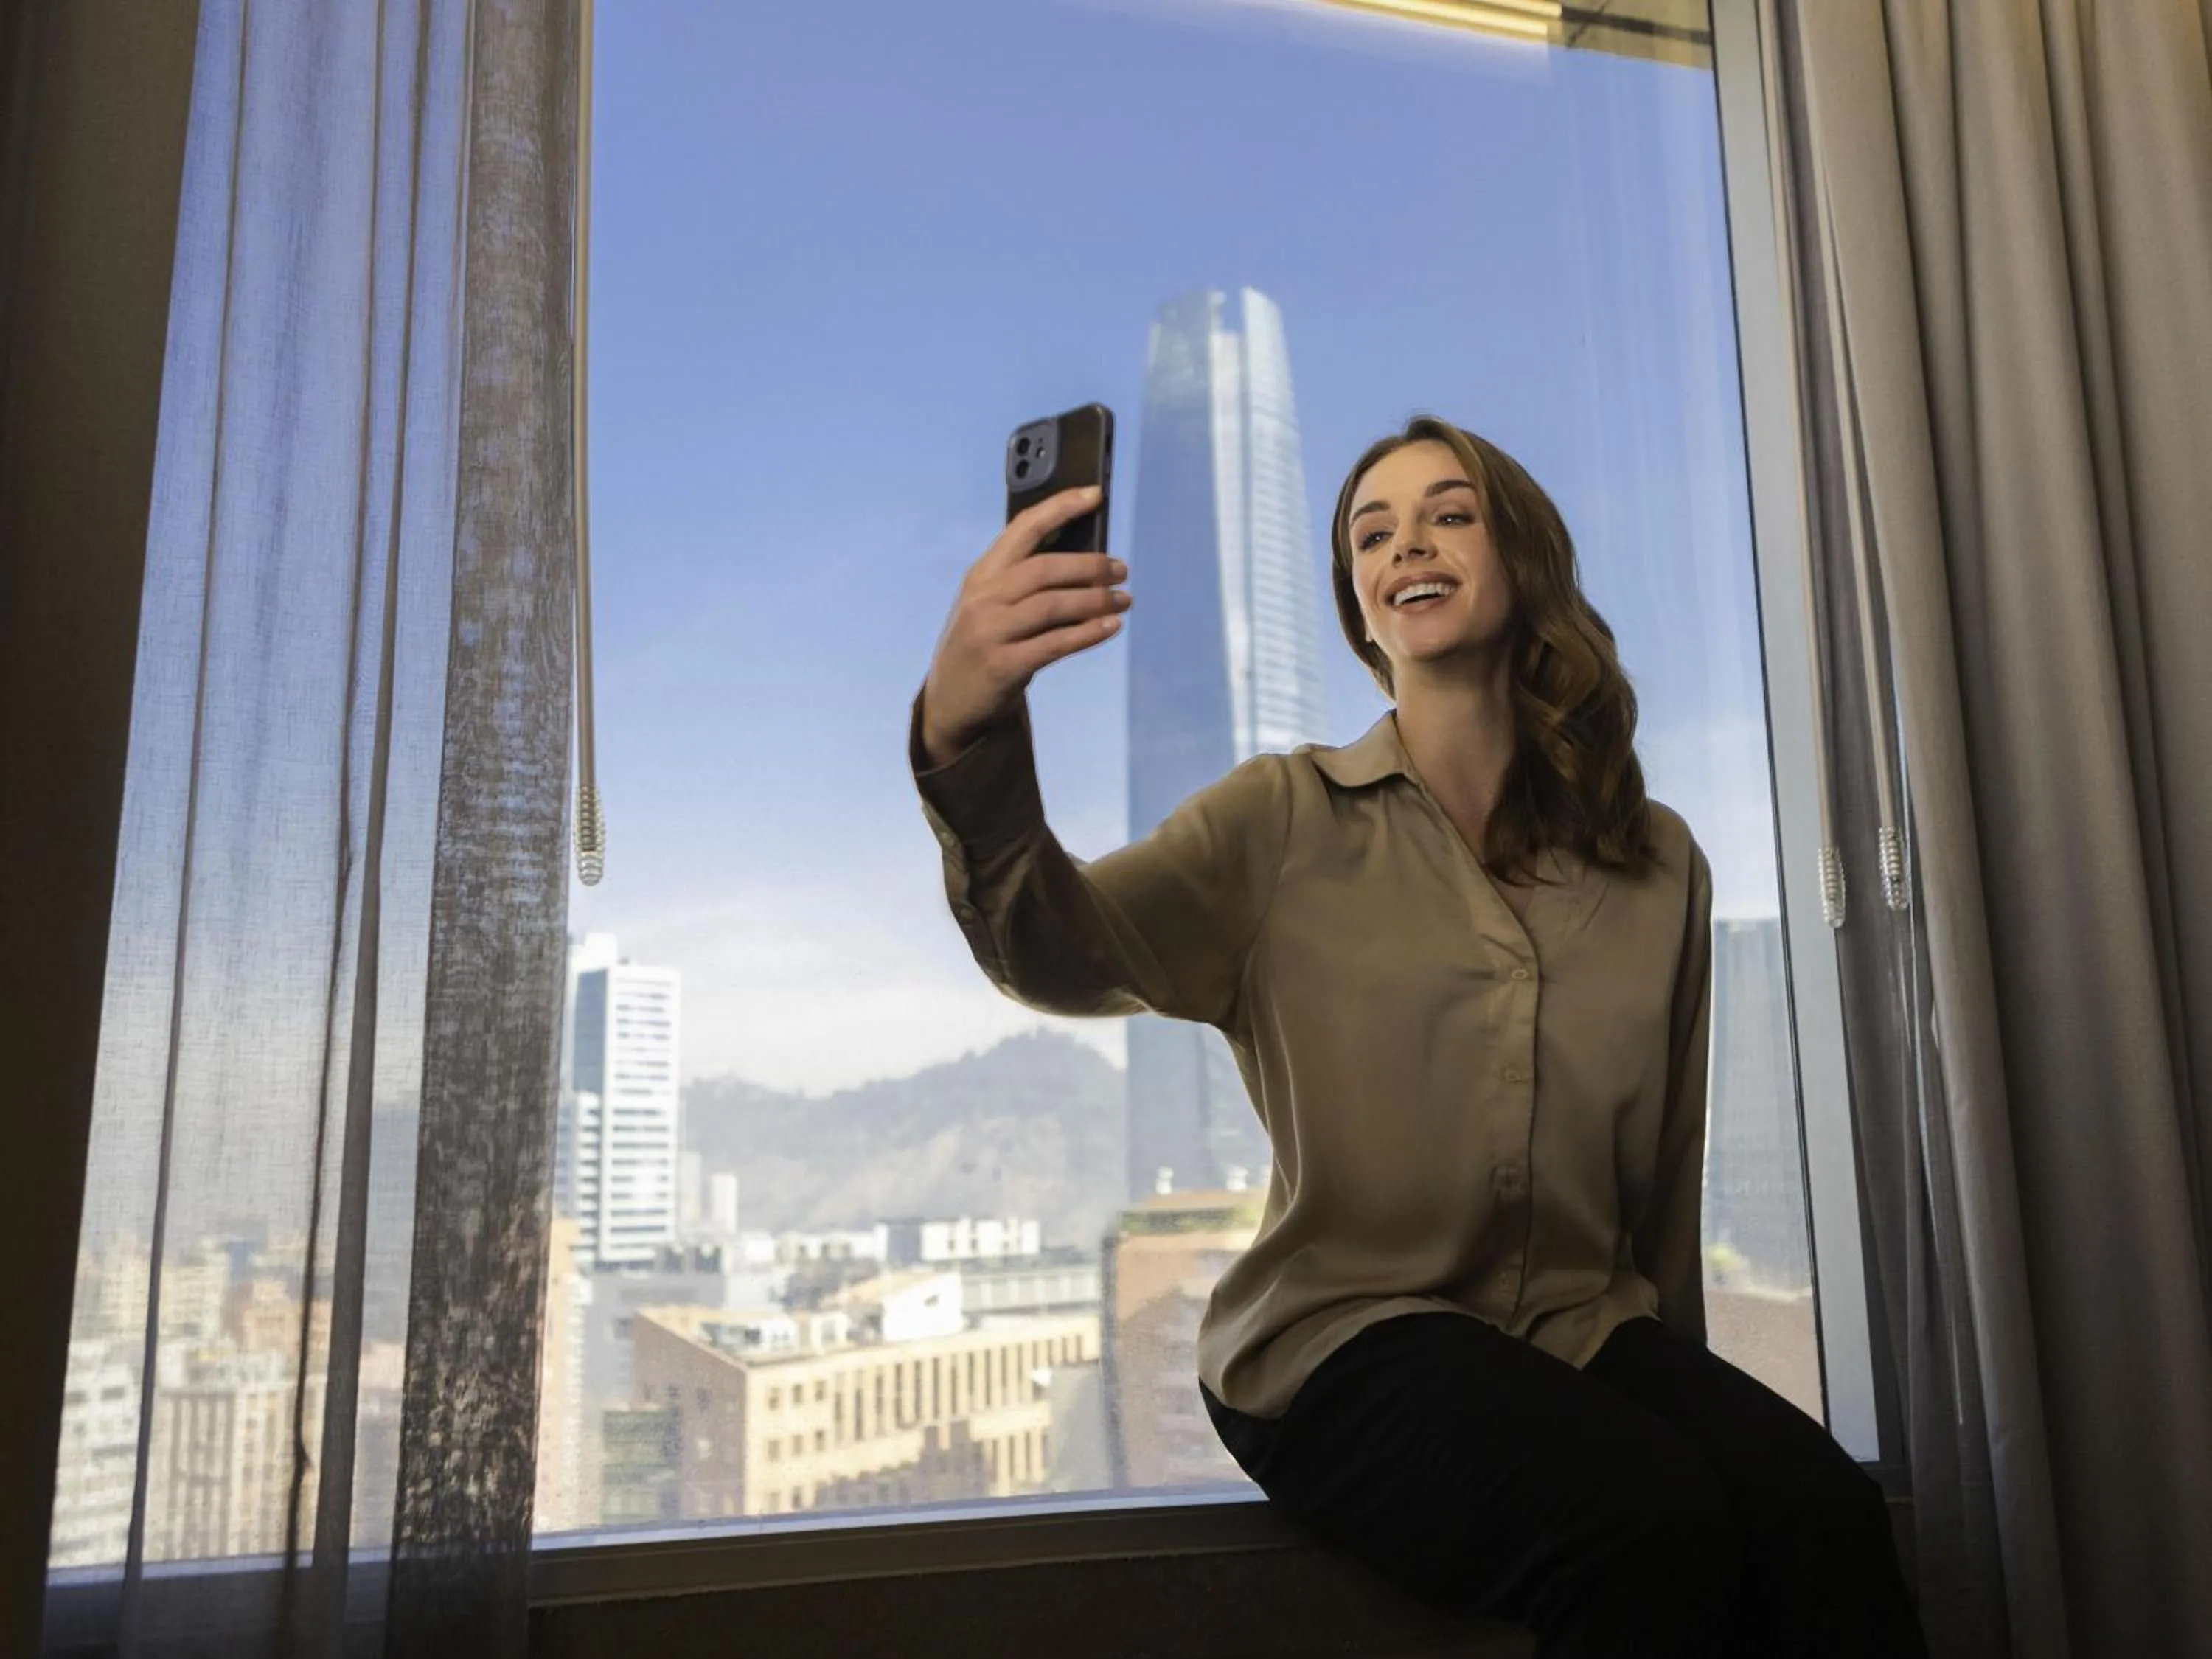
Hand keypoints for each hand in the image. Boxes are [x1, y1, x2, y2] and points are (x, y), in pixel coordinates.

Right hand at [919, 485, 1129, 766]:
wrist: (951, 702)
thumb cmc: (983, 644)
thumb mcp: (990, 604)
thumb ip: (1024, 581)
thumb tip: (1086, 560)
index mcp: (982, 575)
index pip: (1024, 528)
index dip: (1061, 507)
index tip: (1095, 494)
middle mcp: (982, 598)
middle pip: (1045, 568)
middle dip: (1091, 566)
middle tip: (1121, 570)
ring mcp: (989, 632)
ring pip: (1054, 605)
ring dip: (1096, 600)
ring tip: (1123, 600)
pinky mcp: (1003, 666)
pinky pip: (1055, 643)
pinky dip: (1088, 633)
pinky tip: (1111, 627)